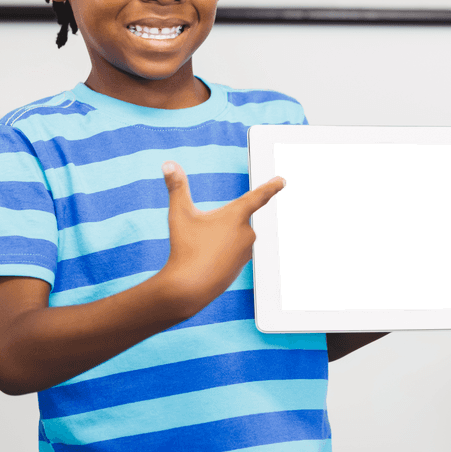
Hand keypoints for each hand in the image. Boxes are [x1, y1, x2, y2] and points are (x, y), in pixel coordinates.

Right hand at [157, 161, 285, 309]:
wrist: (189, 289)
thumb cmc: (185, 249)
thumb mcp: (179, 214)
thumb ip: (176, 187)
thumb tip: (168, 163)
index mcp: (237, 215)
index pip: (258, 196)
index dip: (271, 186)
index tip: (282, 181)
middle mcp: (247, 232)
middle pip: (233, 219)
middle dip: (218, 224)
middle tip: (202, 237)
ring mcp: (247, 251)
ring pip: (230, 236)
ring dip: (217, 240)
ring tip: (202, 252)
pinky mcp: (242, 266)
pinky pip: (229, 253)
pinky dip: (218, 254)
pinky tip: (206, 264)